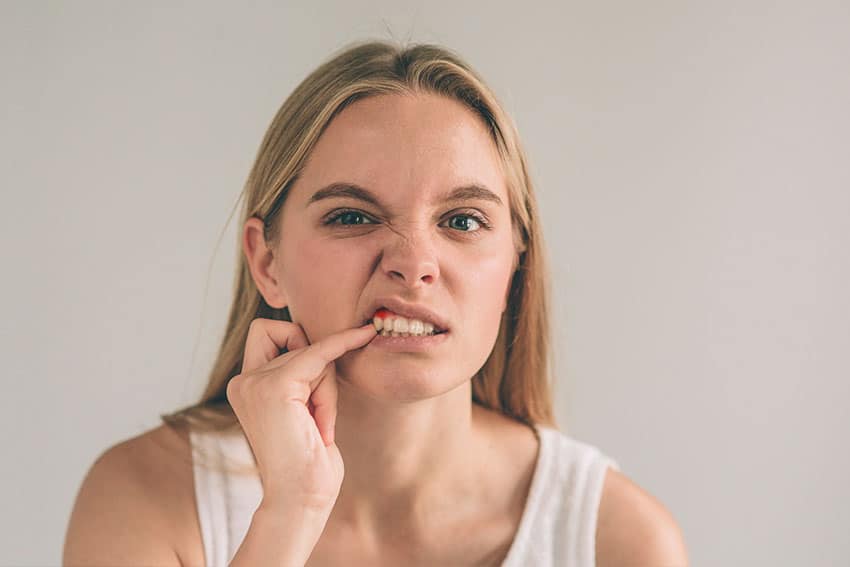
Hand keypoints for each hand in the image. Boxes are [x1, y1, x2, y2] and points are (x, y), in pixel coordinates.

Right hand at [226, 318, 375, 512]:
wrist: (300, 499)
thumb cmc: (308, 462)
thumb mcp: (300, 409)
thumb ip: (299, 377)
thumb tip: (322, 342)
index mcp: (245, 387)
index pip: (267, 333)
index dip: (295, 337)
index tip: (329, 344)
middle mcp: (243, 382)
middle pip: (294, 340)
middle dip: (318, 371)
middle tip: (318, 414)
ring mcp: (254, 383)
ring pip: (310, 352)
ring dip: (327, 389)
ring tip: (319, 427)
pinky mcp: (275, 387)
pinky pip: (319, 352)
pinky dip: (343, 343)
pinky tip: (363, 334)